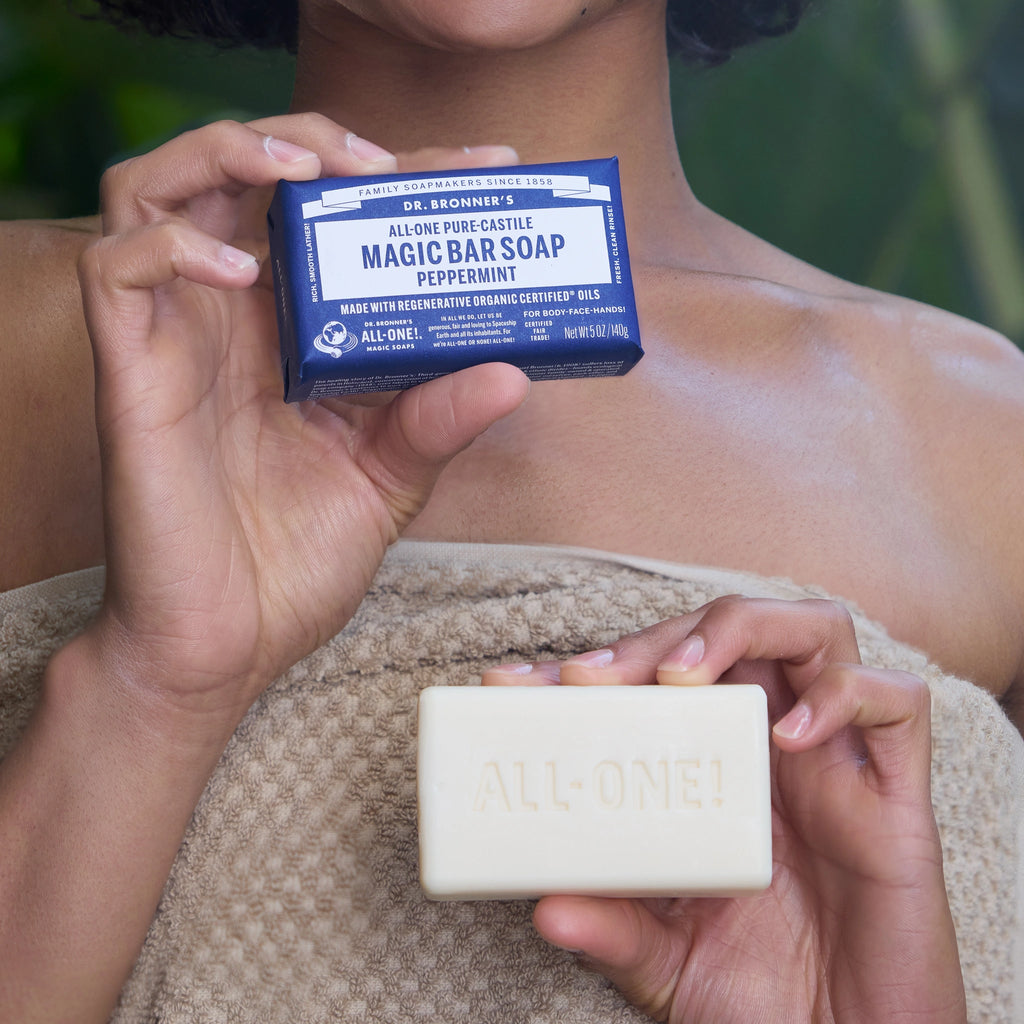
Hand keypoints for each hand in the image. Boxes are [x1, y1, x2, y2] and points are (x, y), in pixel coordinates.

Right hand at [76, 116, 529, 740]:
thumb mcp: (387, 482)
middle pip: (246, 174)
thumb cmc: (293, 566)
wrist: (223, 647)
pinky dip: (173, 245)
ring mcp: (177, 339)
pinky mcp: (131, 373)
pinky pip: (116, 267)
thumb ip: (438, 423)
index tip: (490, 168)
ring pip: (159, 186)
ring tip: (308, 173)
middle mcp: (233, 321)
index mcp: (294, 337)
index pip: (338, 220)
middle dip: (316, 143)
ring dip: (232, 154)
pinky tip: (243, 272)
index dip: (408, 177)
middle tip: (387, 163)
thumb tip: (512, 372)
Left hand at [482, 597, 966, 1023]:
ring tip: (684, 676)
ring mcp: (837, 764)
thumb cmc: (767, 999)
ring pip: (816, 631)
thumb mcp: (669, 961)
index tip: (515, 684)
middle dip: (657, 639)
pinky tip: (789, 736)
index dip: (592, 665)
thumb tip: (545, 908)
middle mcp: (773, 750)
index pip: (655, 680)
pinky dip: (846, 697)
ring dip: (743, 629)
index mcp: (715, 771)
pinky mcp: (898, 796)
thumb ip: (616, 930)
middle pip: (730, 634)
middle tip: (594, 676)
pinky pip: (896, 706)